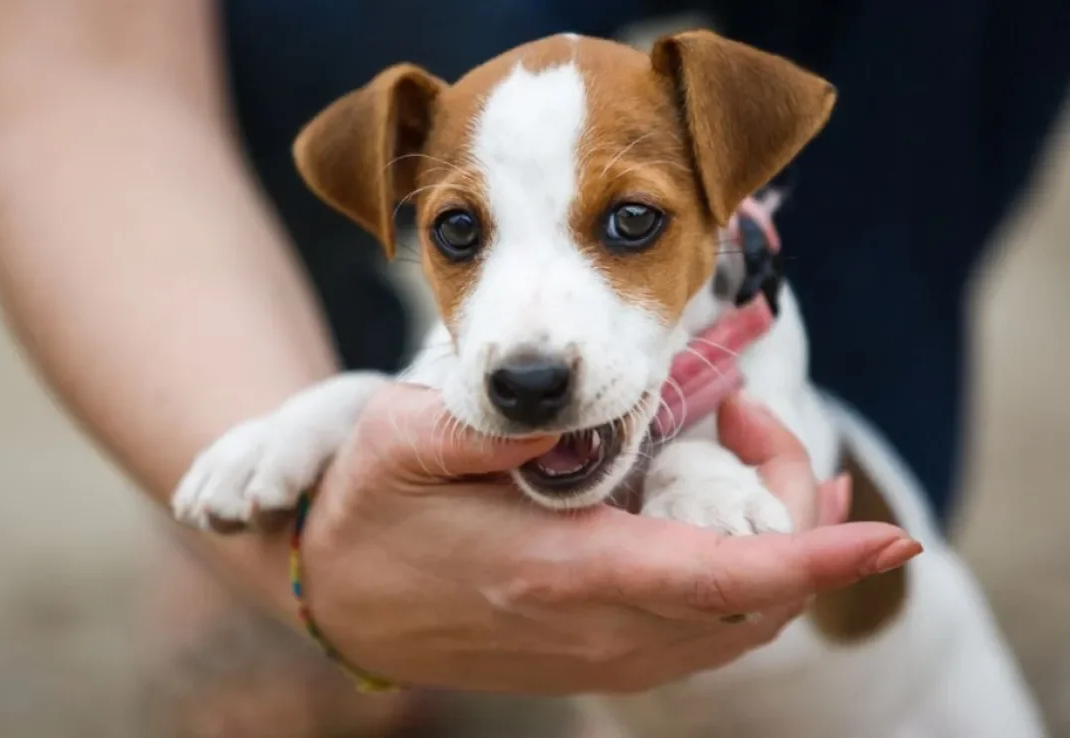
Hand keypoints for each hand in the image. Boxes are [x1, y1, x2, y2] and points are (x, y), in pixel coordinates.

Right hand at [297, 385, 918, 693]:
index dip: (814, 558)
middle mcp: (596, 629)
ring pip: (740, 624)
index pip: (718, 578)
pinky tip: (735, 518)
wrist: (339, 603)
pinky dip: (748, 580)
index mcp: (559, 572)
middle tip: (744, 416)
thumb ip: (495, 421)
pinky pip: (706, 633)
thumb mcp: (406, 440)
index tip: (885, 534)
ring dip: (778, 546)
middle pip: (754, 599)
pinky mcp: (597, 655)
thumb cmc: (370, 512)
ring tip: (753, 451)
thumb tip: (579, 402)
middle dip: (796, 513)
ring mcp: (600, 653)